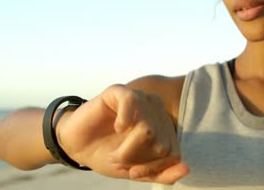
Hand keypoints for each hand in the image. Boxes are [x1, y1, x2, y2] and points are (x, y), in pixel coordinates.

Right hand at [56, 84, 189, 183]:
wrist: (77, 146)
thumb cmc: (108, 154)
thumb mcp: (136, 171)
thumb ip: (162, 173)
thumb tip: (186, 169)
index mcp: (163, 128)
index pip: (173, 153)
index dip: (153, 168)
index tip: (134, 171)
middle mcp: (155, 110)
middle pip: (160, 143)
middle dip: (136, 159)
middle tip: (119, 159)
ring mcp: (139, 98)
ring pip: (147, 129)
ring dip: (127, 149)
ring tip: (113, 152)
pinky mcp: (119, 91)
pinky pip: (132, 102)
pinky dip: (124, 120)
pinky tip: (117, 128)